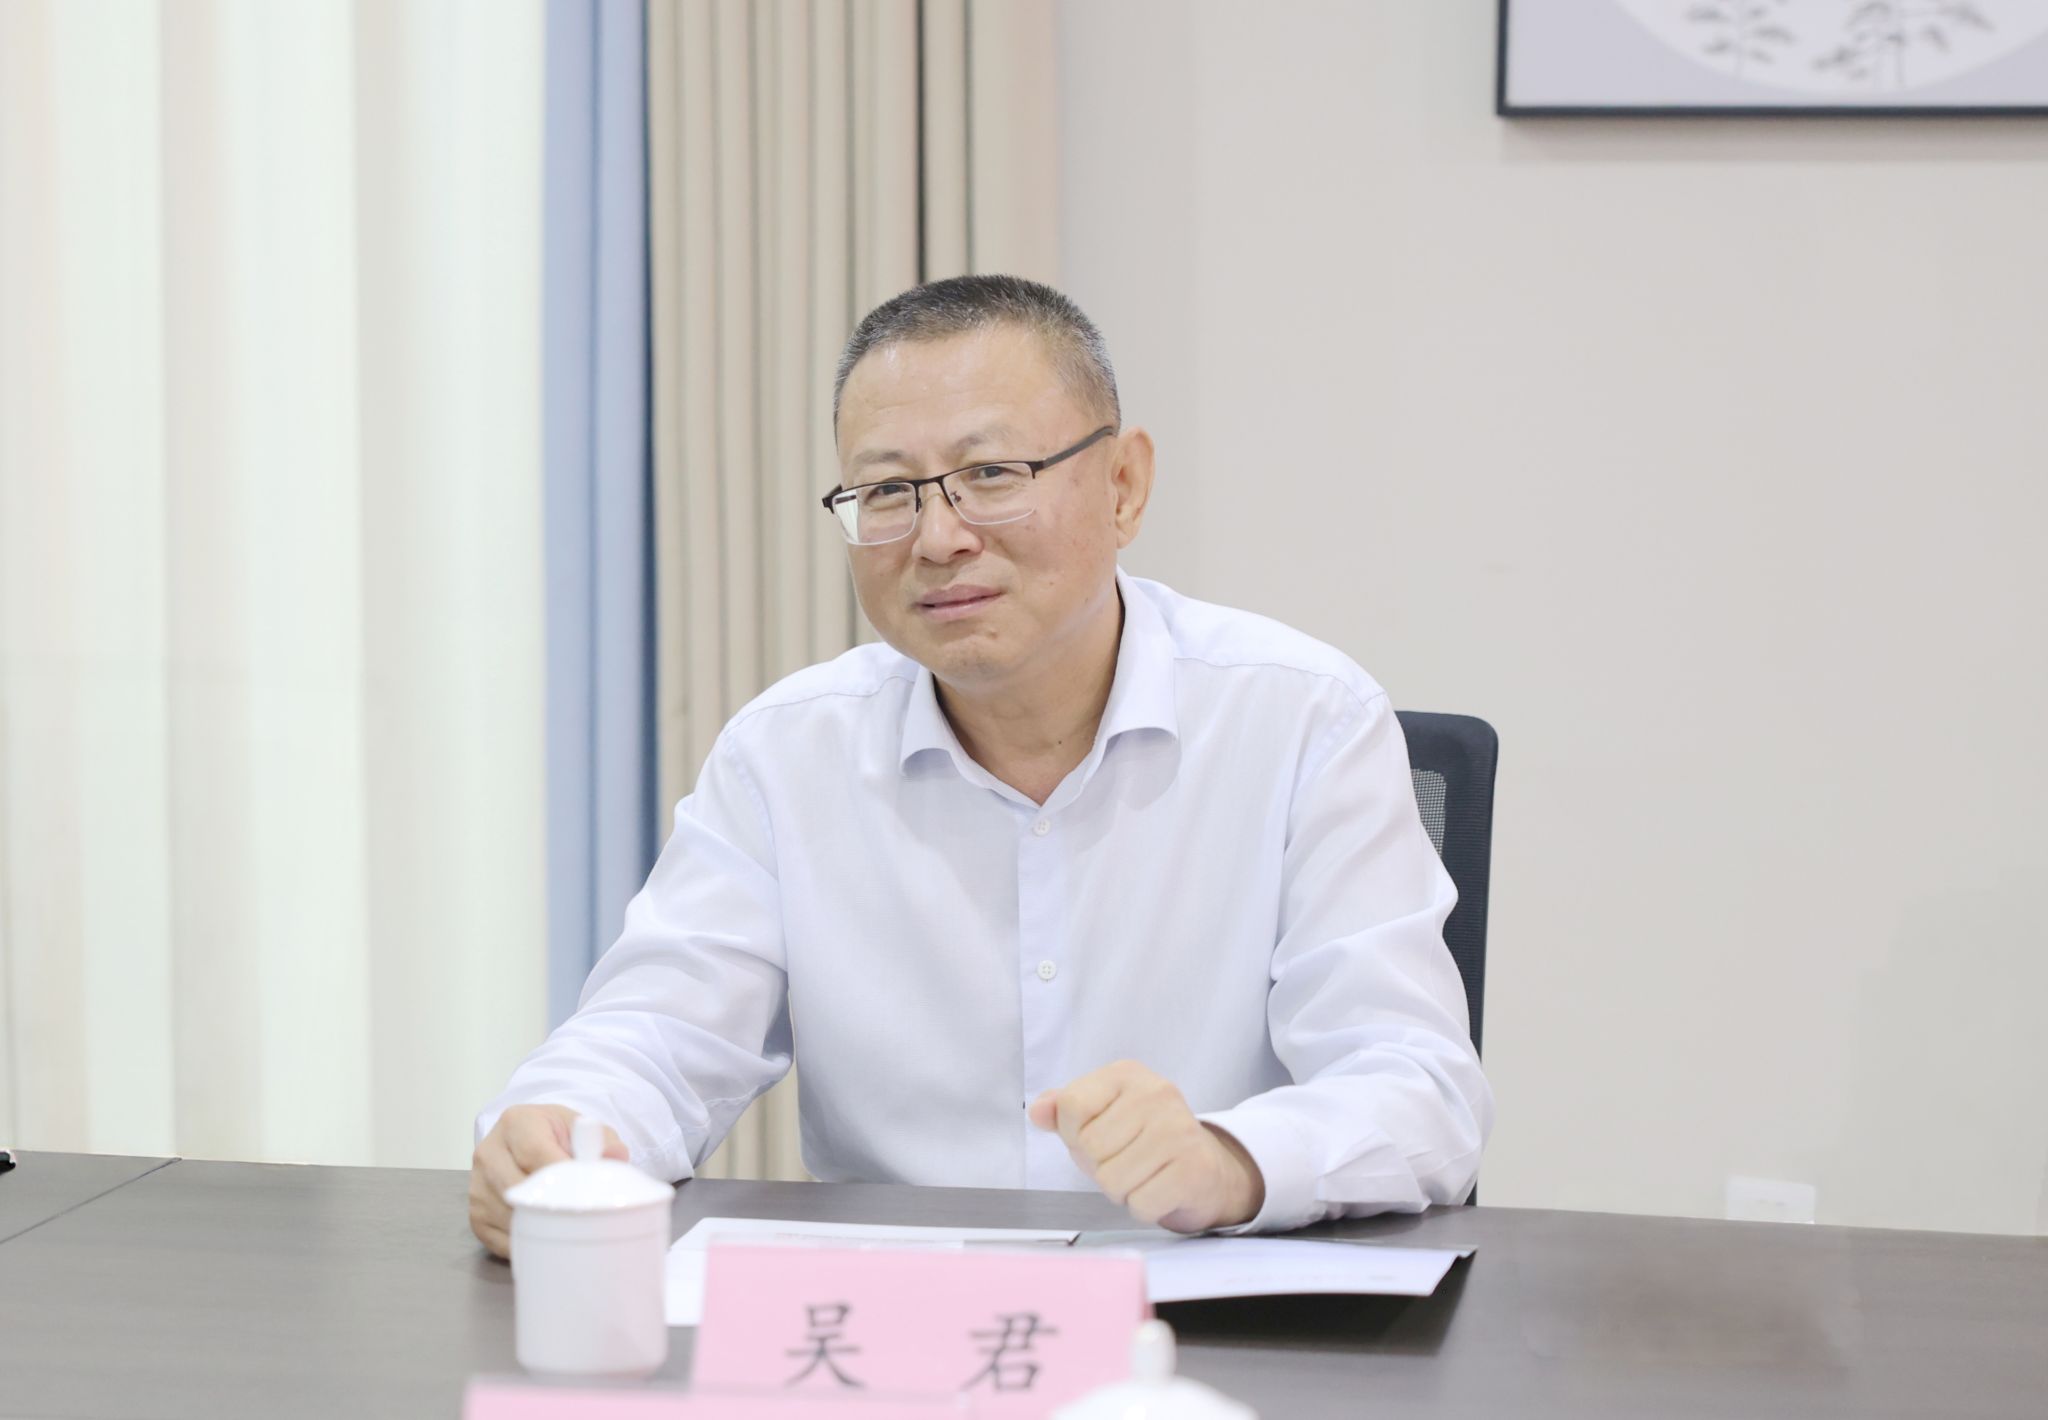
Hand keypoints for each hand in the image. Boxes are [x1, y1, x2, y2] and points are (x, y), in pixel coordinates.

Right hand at [468, 1104, 627, 1258]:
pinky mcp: (476, 1215)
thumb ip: (603, 1140)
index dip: (561, 1176)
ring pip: (509, 1217)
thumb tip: (615, 1157)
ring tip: (571, 1224)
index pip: (535, 1153)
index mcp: (516, 1122)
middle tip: (583, 1216)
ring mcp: (477, 1187)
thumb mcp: (582, 1128)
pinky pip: (502, 1240)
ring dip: (541, 1226)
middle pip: (518, 1189)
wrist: (527, 1142)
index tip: (586, 1191)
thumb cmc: (558, 1136)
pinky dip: (528, 1242)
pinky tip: (550, 1235)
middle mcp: (489, 1152)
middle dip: (552, 1205)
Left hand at [1028, 1060, 1264, 1231]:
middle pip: (1091, 1147)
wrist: (1204, 1166)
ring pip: (1112, 1180)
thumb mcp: (1099, 1115)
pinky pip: (1141, 1204)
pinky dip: (1144, 1206)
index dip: (1073, 1133)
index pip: (1072, 1105)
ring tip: (1142, 1174)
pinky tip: (1159, 1189)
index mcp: (1126, 1074)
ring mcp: (1179, 1130)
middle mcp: (1156, 1094)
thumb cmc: (1142, 1140)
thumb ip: (1063, 1110)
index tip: (1095, 1136)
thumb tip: (1038, 1112)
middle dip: (1099, 1165)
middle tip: (1124, 1159)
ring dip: (1121, 1189)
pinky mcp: (1194, 1169)